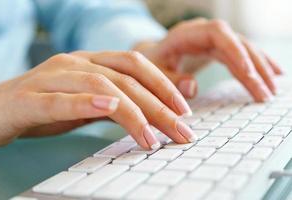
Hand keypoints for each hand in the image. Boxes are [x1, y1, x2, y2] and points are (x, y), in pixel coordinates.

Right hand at [0, 51, 196, 148]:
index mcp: (91, 61)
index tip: (185, 109)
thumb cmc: (47, 105)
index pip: (135, 64)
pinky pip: (61, 99)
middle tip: (182, 130)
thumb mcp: (90, 102)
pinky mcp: (31, 97)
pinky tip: (109, 108)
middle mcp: (75, 62)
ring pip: (101, 86)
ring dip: (132, 111)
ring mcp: (52, 77)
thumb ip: (120, 100)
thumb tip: (156, 107)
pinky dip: (86, 103)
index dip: (164, 83)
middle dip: (158, 104)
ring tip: (153, 137)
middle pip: (126, 77)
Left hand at [136, 18, 282, 101]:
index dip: (235, 51)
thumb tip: (193, 88)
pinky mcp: (217, 50)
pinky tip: (271, 75)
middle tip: (265, 93)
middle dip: (253, 67)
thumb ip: (170, 80)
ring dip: (259, 69)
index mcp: (186, 34)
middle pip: (235, 43)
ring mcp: (212, 41)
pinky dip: (254, 67)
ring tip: (272, 90)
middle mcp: (203, 34)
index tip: (248, 74)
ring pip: (242, 50)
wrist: (150, 58)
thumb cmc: (149, 65)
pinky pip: (240, 56)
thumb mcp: (153, 73)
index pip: (218, 34)